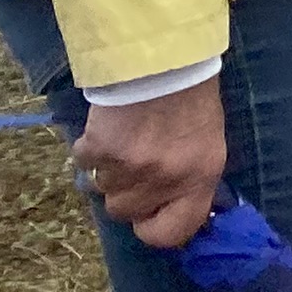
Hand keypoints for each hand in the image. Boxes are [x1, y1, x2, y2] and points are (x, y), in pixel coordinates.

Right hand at [77, 80, 226, 250]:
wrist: (165, 57)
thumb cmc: (192, 99)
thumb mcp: (206, 143)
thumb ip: (189, 180)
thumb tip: (169, 211)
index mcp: (200, 177)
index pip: (171, 234)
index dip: (154, 228)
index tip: (148, 216)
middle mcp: (165, 178)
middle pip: (124, 211)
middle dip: (126, 191)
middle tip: (136, 160)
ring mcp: (129, 166)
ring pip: (101, 189)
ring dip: (108, 168)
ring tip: (126, 136)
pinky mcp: (99, 149)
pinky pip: (84, 162)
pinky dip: (91, 147)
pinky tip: (109, 126)